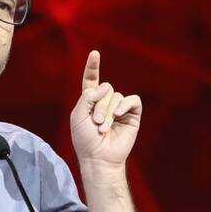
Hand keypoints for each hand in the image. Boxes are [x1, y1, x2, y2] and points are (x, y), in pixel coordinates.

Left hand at [70, 50, 141, 170]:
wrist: (99, 157)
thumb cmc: (85, 139)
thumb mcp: (78, 115)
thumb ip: (88, 96)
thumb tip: (106, 86)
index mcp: (90, 101)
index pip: (91, 80)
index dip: (93, 67)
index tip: (94, 54)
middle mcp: (106, 102)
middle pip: (106, 88)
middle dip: (99, 105)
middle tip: (96, 123)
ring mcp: (120, 108)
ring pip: (117, 95)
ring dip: (109, 112)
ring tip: (104, 128)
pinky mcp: (132, 115)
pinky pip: (132, 100)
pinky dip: (125, 105)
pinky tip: (119, 115)